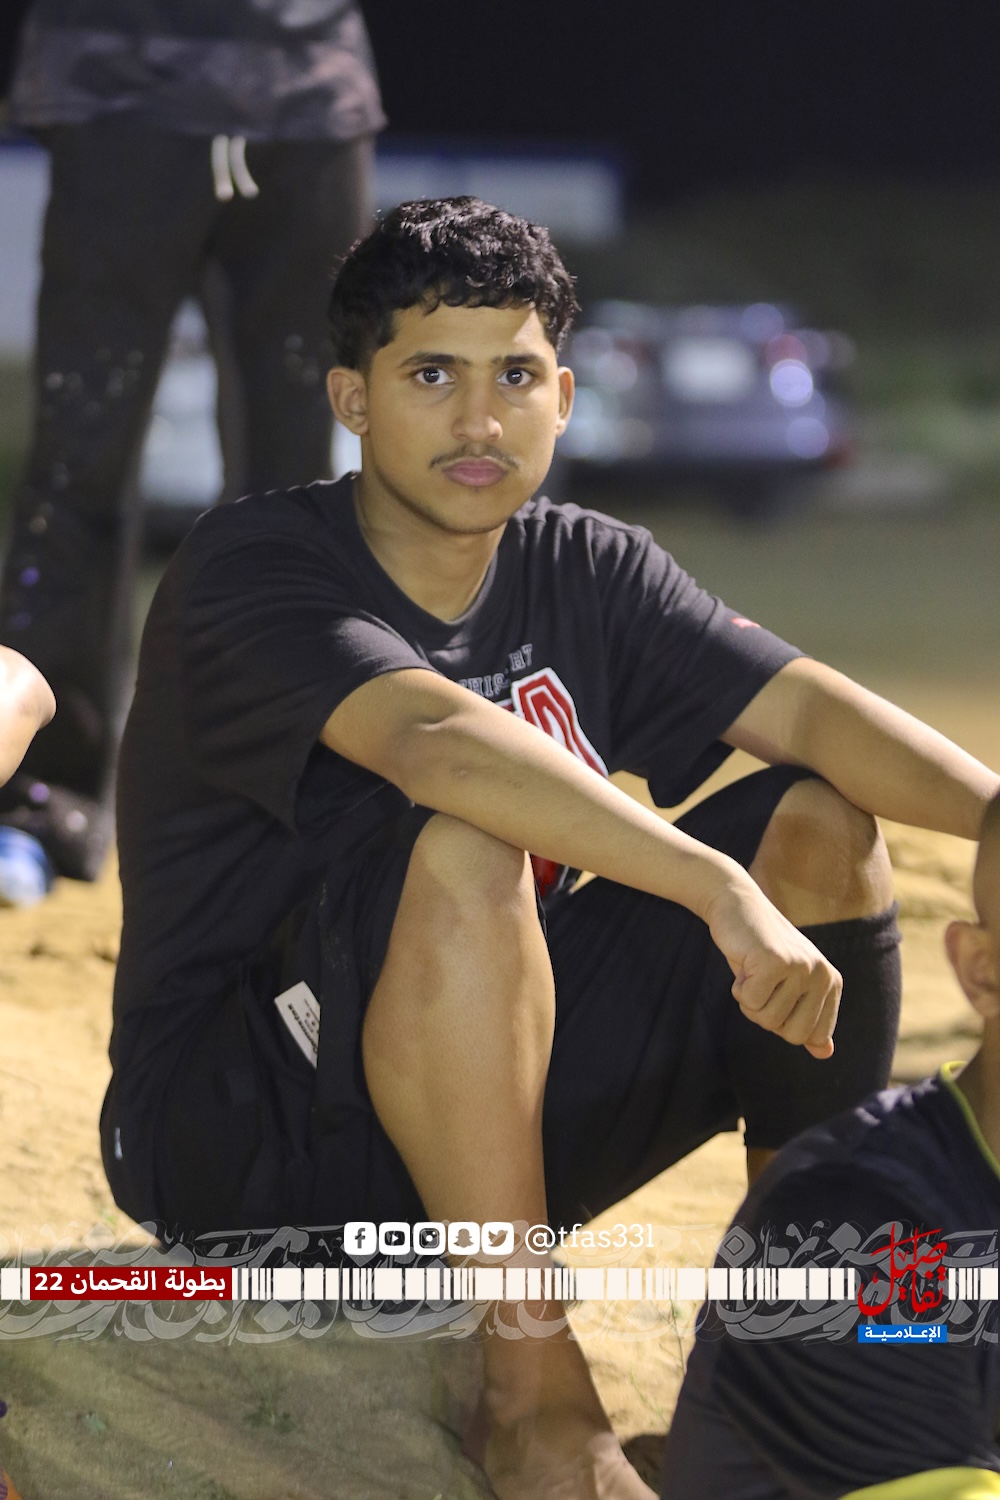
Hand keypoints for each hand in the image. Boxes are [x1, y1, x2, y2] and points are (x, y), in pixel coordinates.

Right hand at [705, 873, 841, 1057]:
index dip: (783, 1021)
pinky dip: (738, 987)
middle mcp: (822, 975)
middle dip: (766, 1014)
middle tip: (762, 982)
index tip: (776, 991)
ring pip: (766, 1019)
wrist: (737, 905)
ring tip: (753, 969)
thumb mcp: (788, 985)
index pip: (810, 1036)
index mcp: (832, 983)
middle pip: (790, 1034)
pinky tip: (744, 962)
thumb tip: (827, 1054)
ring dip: (749, 999)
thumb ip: (808, 1018)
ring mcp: (800, 967)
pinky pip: (749, 1002)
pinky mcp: (775, 961)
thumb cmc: (760, 950)